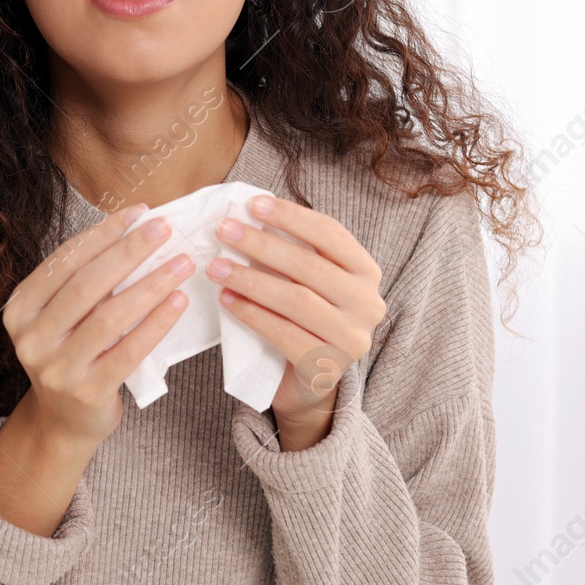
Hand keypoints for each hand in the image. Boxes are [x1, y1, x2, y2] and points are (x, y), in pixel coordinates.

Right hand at [1, 203, 194, 448]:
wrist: (62, 421)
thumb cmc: (70, 355)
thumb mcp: (61, 317)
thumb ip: (84, 282)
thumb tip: (133, 232)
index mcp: (21, 308)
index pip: (65, 260)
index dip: (103, 233)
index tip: (138, 213)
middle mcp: (32, 337)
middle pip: (87, 284)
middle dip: (129, 251)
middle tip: (164, 230)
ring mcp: (58, 367)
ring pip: (110, 316)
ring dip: (150, 285)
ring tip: (181, 264)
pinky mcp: (87, 392)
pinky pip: (128, 351)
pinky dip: (156, 323)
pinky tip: (178, 302)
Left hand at [207, 194, 386, 438]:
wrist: (311, 379)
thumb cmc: (305, 318)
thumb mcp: (308, 280)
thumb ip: (292, 252)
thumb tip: (249, 216)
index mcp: (366, 272)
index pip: (330, 234)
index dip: (291, 216)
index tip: (252, 204)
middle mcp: (368, 304)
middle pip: (310, 266)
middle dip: (262, 245)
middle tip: (223, 231)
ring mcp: (352, 338)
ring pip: (297, 301)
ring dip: (251, 280)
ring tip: (216, 267)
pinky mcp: (328, 367)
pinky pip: (284, 334)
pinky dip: (252, 314)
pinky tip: (227, 299)